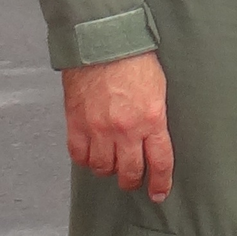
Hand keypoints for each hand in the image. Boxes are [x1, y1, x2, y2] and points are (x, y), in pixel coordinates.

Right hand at [63, 51, 173, 200]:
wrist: (102, 42)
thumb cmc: (134, 60)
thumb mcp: (158, 89)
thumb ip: (155, 118)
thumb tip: (153, 139)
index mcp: (152, 120)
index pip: (159, 162)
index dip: (160, 183)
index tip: (159, 193)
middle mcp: (125, 130)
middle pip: (129, 172)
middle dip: (132, 181)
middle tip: (132, 181)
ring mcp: (98, 129)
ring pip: (102, 168)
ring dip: (108, 170)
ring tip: (110, 163)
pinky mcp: (76, 124)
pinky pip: (79, 156)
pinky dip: (85, 159)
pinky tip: (90, 154)